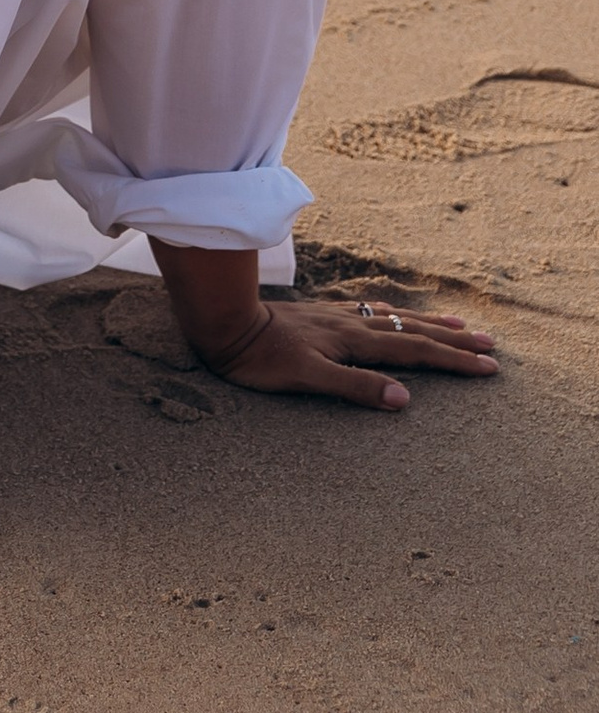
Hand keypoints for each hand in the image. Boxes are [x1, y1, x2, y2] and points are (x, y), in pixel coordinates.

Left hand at [202, 292, 498, 410]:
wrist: (223, 322)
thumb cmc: (260, 359)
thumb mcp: (307, 379)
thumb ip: (355, 388)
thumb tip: (404, 400)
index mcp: (354, 342)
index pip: (415, 351)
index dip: (453, 360)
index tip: (488, 366)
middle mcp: (351, 325)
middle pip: (413, 331)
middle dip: (453, 340)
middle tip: (490, 344)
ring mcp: (337, 317)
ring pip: (394, 318)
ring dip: (428, 324)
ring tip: (457, 325)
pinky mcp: (320, 315)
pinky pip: (370, 312)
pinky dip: (394, 314)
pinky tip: (394, 313)